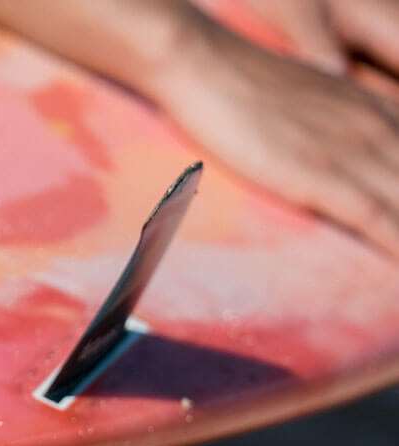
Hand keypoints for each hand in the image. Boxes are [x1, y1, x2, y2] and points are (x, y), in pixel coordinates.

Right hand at [155, 11, 398, 254]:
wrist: (204, 62)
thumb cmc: (244, 85)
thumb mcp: (308, 102)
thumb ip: (337, 127)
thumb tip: (343, 156)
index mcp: (376, 110)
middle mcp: (377, 126)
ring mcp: (352, 151)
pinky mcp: (320, 174)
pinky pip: (375, 215)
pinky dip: (397, 244)